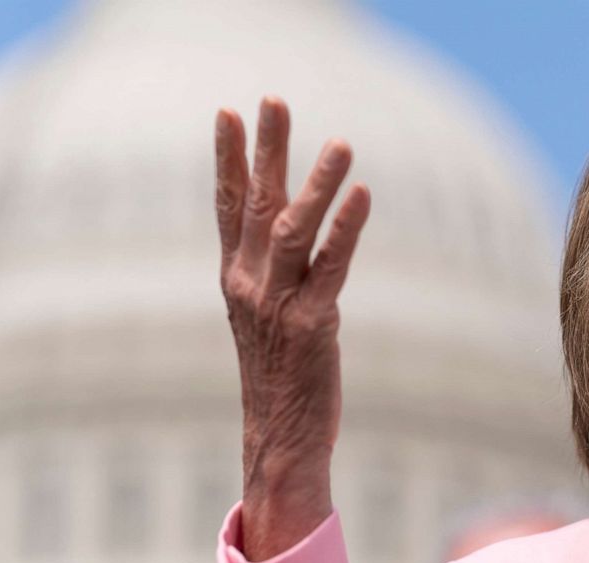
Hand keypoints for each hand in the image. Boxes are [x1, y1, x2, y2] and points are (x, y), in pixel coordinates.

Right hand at [214, 97, 369, 559]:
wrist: (280, 437)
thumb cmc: (279, 377)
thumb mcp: (265, 319)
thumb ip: (272, 276)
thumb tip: (289, 236)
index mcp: (236, 281)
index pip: (227, 207)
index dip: (228, 159)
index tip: (227, 114)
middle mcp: (250, 285)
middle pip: (256, 203)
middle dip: (266, 149)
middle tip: (273, 99)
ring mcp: (279, 304)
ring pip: (293, 227)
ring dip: (316, 181)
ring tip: (339, 142)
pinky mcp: (314, 324)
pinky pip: (331, 265)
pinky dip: (347, 227)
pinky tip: (362, 194)